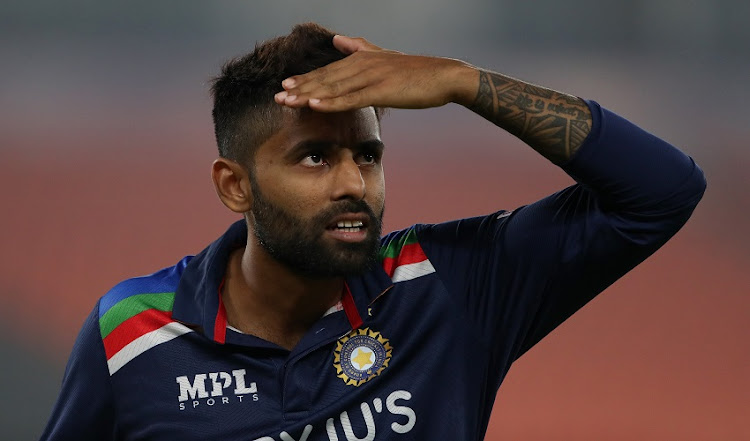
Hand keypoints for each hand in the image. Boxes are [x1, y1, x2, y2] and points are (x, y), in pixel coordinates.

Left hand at [274, 35, 476, 111]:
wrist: (445, 76)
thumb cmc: (418, 72)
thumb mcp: (386, 57)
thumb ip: (361, 47)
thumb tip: (338, 39)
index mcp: (362, 58)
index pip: (329, 71)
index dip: (306, 79)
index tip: (285, 85)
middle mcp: (363, 64)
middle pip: (326, 78)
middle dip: (301, 87)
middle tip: (278, 95)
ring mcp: (372, 77)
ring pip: (334, 88)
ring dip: (309, 95)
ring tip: (288, 100)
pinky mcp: (382, 90)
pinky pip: (352, 98)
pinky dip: (332, 102)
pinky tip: (315, 105)